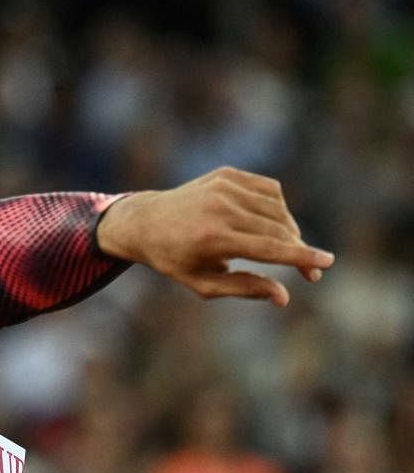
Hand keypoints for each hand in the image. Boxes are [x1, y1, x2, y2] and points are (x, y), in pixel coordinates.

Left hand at [96, 167, 334, 305]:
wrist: (145, 222)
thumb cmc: (175, 260)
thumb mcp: (203, 284)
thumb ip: (244, 289)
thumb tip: (284, 297)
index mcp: (214, 238)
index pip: (270, 248)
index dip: (302, 257)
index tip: (327, 264)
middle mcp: (221, 208)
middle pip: (279, 230)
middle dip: (300, 251)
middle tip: (312, 273)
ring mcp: (224, 186)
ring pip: (278, 210)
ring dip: (289, 231)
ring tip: (283, 251)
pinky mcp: (227, 174)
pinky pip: (269, 190)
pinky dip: (277, 208)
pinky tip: (269, 223)